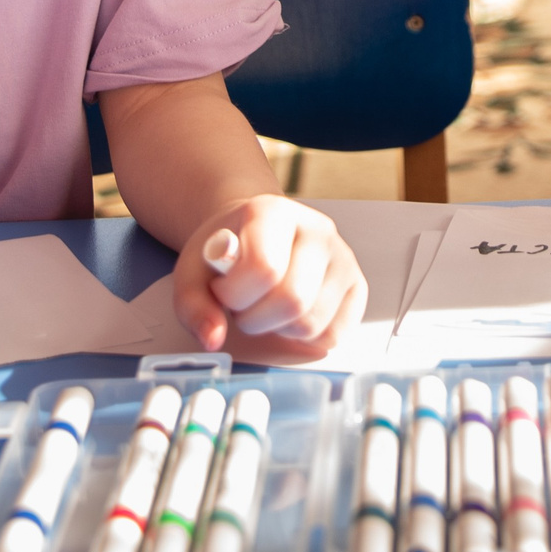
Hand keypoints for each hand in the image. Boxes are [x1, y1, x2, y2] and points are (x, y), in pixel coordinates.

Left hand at [173, 196, 365, 363]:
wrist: (255, 234)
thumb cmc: (228, 252)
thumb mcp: (193, 270)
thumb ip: (193, 305)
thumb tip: (213, 339)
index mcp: (274, 212)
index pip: (264, 267)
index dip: (234, 294)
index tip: (221, 289)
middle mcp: (318, 229)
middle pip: (293, 300)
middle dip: (255, 318)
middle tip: (242, 305)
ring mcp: (343, 257)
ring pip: (312, 324)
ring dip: (278, 330)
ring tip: (265, 306)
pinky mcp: (357, 286)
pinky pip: (333, 335)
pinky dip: (304, 339)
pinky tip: (287, 318)